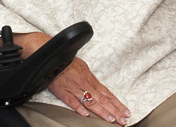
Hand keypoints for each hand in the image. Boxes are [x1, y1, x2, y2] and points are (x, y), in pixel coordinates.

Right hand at [11, 32, 129, 124]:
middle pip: (102, 99)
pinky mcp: (62, 91)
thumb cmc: (66, 61)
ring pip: (90, 102)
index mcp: (90, 78)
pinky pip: (71, 101)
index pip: (107, 93)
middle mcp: (84, 83)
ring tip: (111, 120)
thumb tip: (100, 88)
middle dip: (114, 111)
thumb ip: (91, 79)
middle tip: (123, 121)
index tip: (125, 112)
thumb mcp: (83, 66)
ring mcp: (74, 88)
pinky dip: (78, 108)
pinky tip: (86, 115)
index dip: (117, 103)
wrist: (50, 55)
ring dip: (101, 112)